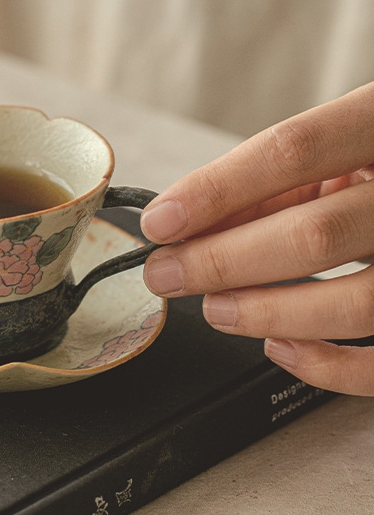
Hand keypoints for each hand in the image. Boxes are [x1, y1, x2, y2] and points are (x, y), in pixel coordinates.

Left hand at [140, 83, 373, 394]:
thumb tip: (186, 223)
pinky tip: (279, 347)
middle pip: (314, 234)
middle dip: (222, 262)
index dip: (216, 190)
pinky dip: (325, 364)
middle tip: (167, 274)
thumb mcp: (337, 152)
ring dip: (267, 312)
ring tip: (215, 309)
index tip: (161, 222)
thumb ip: (273, 183)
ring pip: (354, 303)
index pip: (294, 151)